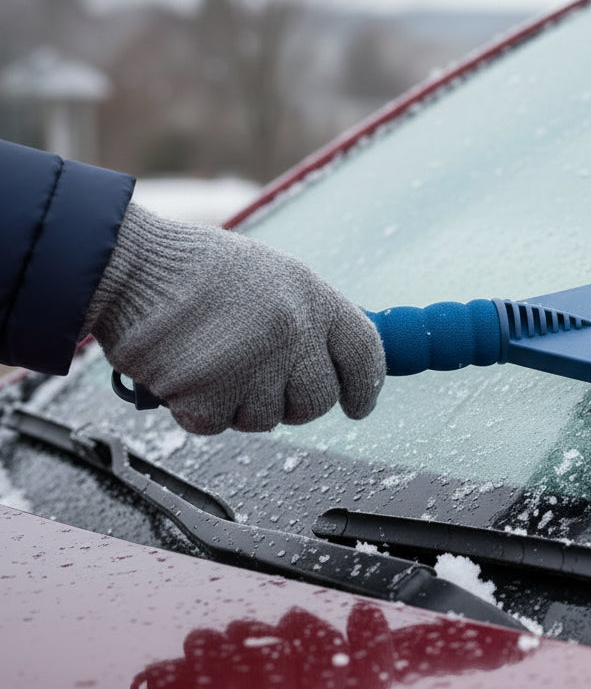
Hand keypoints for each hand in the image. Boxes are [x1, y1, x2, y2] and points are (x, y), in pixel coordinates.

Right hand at [83, 203, 384, 433]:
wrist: (127, 265)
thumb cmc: (191, 267)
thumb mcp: (271, 275)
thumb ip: (307, 316)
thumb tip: (337, 360)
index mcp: (313, 296)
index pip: (365, 354)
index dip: (365, 386)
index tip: (358, 404)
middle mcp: (293, 332)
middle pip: (317, 401)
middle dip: (291, 400)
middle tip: (258, 378)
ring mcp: (254, 366)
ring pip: (266, 418)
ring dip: (239, 400)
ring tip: (211, 358)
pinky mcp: (210, 396)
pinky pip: (218, 423)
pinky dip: (198, 407)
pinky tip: (184, 369)